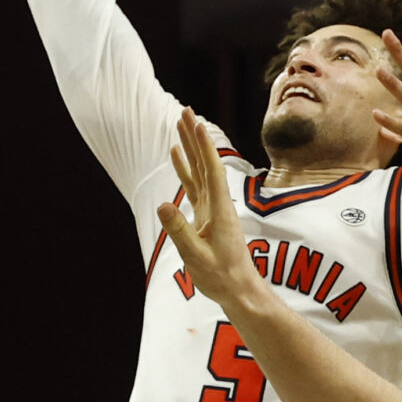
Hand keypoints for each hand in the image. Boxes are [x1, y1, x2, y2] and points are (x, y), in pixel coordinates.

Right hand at [156, 108, 259, 311]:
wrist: (238, 290)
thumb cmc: (220, 277)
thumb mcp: (196, 257)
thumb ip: (179, 231)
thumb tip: (163, 204)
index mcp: (219, 209)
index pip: (210, 170)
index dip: (202, 146)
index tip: (195, 123)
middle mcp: (217, 203)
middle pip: (205, 162)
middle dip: (195, 136)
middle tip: (185, 111)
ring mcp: (211, 208)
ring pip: (199, 170)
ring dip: (190, 147)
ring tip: (180, 125)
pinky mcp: (206, 215)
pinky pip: (193, 185)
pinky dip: (185, 168)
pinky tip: (177, 155)